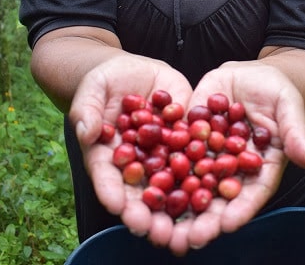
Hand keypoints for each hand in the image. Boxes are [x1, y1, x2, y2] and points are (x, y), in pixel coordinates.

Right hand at [68, 54, 192, 244]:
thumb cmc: (105, 82)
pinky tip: (218, 188)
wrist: (135, 72)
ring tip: (190, 229)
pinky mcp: (186, 139)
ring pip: (172, 183)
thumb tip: (86, 131)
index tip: (118, 207)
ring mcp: (163, 154)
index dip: (112, 193)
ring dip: (181, 206)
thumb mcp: (92, 89)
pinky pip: (198, 155)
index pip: (108, 179)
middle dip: (149, 214)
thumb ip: (87, 110)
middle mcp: (137, 163)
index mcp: (108, 156)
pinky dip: (209, 173)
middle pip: (141, 192)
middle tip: (157, 232)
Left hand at [165, 61, 304, 254]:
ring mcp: (208, 156)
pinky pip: (172, 153)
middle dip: (203, 219)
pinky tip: (141, 183)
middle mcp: (231, 169)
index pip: (251, 194)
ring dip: (175, 204)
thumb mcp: (288, 108)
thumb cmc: (279, 92)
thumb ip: (295, 133)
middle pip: (217, 198)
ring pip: (190, 184)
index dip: (240, 210)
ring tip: (160, 223)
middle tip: (187, 239)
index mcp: (259, 168)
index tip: (227, 225)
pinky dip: (158, 169)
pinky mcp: (188, 138)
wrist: (251, 74)